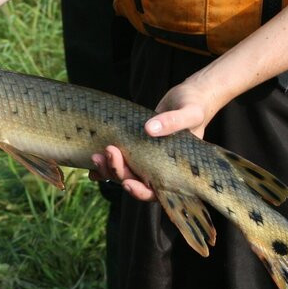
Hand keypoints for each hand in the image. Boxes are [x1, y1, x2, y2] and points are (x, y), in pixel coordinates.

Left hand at [88, 77, 228, 200]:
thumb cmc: (195, 106)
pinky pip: (120, 161)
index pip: (157, 192)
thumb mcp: (189, 113)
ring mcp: (145, 160)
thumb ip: (173, 121)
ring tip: (96, 155)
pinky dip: (105, 165)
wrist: (189, 96)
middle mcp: (159, 168)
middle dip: (118, 172)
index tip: (127, 182)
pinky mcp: (135, 148)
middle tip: (110, 151)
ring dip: (109, 169)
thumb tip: (149, 129)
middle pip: (135, 182)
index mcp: (176, 170)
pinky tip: (92, 163)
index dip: (140, 192)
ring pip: (124, 174)